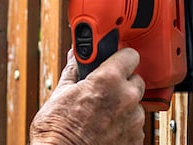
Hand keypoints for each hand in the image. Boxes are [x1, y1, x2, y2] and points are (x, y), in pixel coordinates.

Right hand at [31, 48, 145, 144]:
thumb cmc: (57, 131)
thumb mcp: (60, 94)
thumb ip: (74, 71)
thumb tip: (75, 57)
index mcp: (109, 80)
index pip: (130, 55)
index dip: (121, 58)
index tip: (116, 61)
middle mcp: (126, 97)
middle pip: (136, 80)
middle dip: (122, 84)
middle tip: (103, 92)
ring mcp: (134, 120)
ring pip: (136, 104)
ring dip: (124, 106)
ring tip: (102, 115)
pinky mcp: (136, 139)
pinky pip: (135, 124)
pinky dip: (124, 125)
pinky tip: (107, 128)